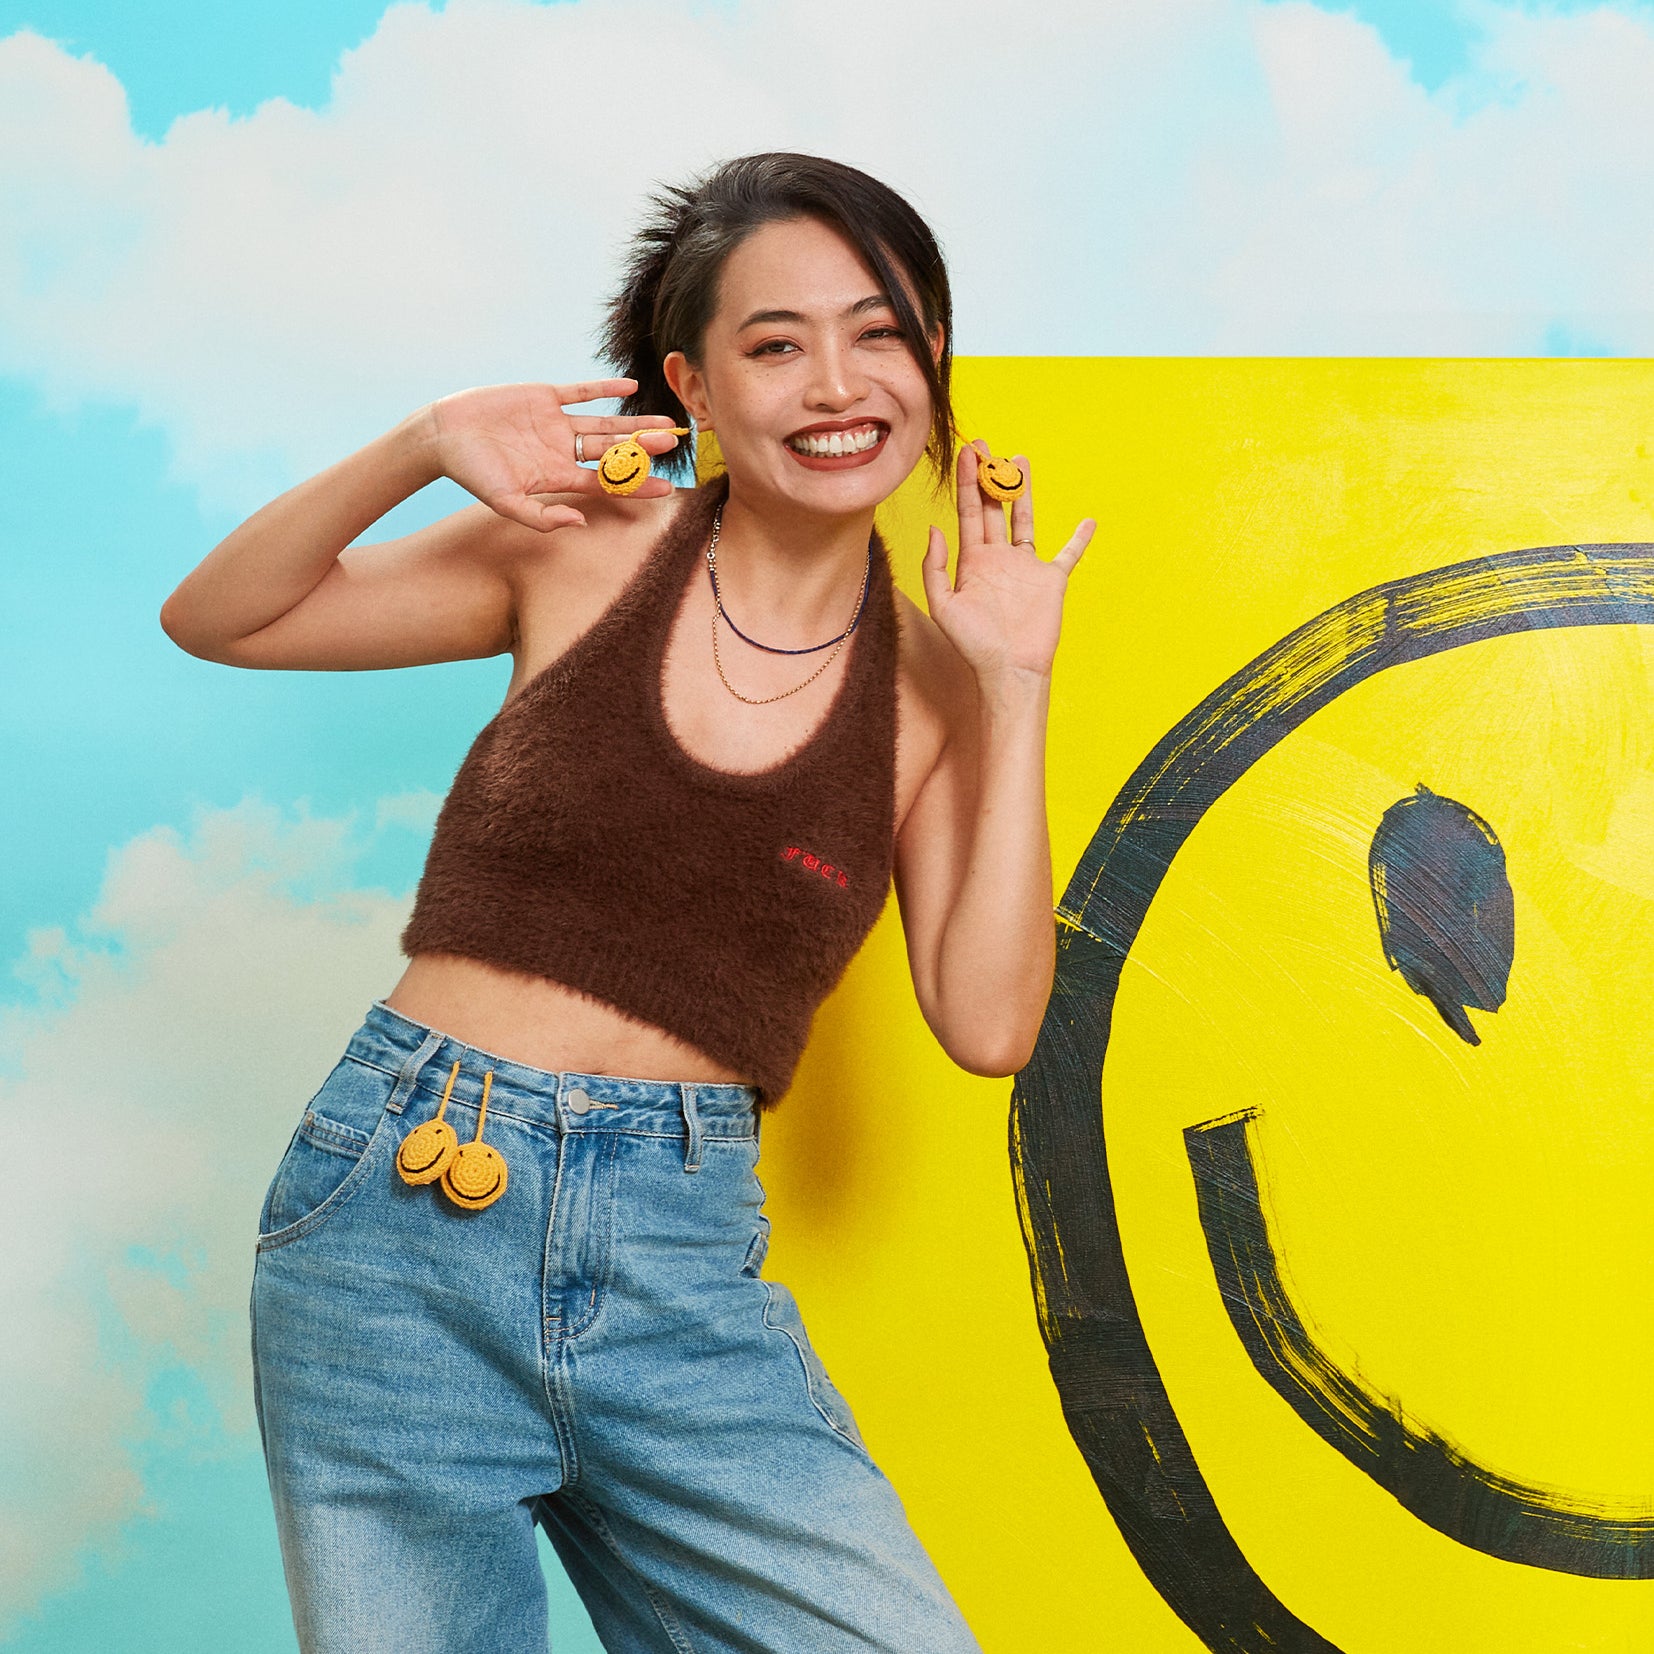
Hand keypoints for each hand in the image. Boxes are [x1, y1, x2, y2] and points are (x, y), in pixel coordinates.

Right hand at [425, 378, 683, 531]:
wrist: (444, 435)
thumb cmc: (472, 473)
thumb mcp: (505, 502)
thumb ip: (541, 517)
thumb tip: (581, 523)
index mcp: (559, 477)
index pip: (607, 483)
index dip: (636, 486)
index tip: (666, 489)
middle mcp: (564, 451)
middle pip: (613, 452)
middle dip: (643, 450)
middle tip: (674, 445)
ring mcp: (557, 423)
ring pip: (605, 423)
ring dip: (634, 424)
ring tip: (664, 424)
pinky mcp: (545, 397)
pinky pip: (581, 392)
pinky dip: (604, 388)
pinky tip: (630, 386)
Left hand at [920, 440, 1094, 682]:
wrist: (1008, 669)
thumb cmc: (973, 644)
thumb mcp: (943, 606)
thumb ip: (935, 567)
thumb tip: (936, 529)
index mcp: (973, 561)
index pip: (969, 512)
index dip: (967, 482)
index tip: (966, 452)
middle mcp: (998, 558)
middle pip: (994, 508)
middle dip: (989, 477)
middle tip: (986, 445)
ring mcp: (1026, 567)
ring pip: (1024, 520)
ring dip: (1023, 492)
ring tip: (1020, 461)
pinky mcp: (1051, 580)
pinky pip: (1068, 555)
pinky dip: (1079, 540)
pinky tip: (1088, 523)